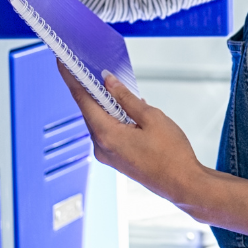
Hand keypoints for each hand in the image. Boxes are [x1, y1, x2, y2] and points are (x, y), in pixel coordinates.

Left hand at [56, 63, 206, 206]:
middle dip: (89, 88)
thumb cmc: (172, 155)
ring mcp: (107, 155)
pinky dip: (111, 116)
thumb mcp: (151, 117)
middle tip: (88, 67)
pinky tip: (121, 106)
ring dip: (103, 103)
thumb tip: (108, 81)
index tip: (63, 63)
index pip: (82, 99)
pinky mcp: (115, 159)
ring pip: (99, 121)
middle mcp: (101, 147)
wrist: (184, 184)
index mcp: (107, 135)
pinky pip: (107, 131)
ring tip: (108, 83)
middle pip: (89, 110)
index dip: (72, 78)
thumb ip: (126, 98)